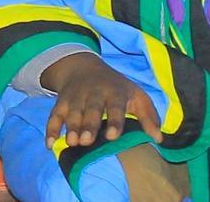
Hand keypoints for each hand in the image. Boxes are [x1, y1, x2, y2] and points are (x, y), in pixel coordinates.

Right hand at [43, 50, 162, 149]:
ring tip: (72, 142)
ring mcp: (76, 97)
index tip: (112, 136)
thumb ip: (149, 116)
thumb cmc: (116, 87)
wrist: (83, 66)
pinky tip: (50, 144)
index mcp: (115, 92)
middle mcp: (94, 94)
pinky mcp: (61, 102)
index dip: (114, 121)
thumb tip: (159, 139)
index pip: (115, 106)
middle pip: (91, 110)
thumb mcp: (136, 95)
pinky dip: (51, 128)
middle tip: (87, 140)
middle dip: (88, 124)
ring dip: (71, 127)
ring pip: (72, 112)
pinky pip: (54, 115)